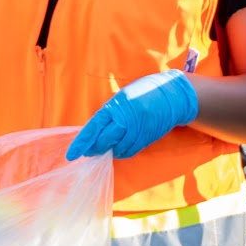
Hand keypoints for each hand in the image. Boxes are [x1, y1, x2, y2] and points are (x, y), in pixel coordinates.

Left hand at [65, 70, 198, 160]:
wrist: (173, 95)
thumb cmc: (145, 92)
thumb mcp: (124, 97)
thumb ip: (110, 112)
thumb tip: (96, 129)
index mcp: (116, 105)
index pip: (94, 127)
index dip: (82, 142)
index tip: (72, 154)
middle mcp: (126, 119)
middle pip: (104, 141)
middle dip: (94, 149)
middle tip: (88, 153)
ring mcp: (137, 130)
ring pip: (117, 148)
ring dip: (108, 152)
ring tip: (104, 150)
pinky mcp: (146, 138)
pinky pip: (130, 150)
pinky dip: (121, 153)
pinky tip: (117, 151)